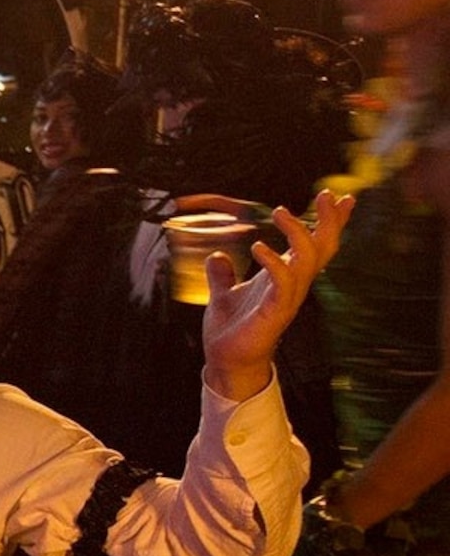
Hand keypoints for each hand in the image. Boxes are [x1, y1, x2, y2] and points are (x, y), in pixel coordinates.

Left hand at [200, 192, 350, 402]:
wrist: (225, 361)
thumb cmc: (231, 330)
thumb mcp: (223, 294)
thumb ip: (223, 275)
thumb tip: (216, 257)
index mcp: (285, 277)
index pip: (315, 245)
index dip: (329, 223)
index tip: (339, 198)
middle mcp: (293, 285)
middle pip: (323, 248)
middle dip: (329, 221)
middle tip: (328, 194)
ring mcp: (287, 298)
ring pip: (308, 260)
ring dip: (298, 233)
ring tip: (282, 211)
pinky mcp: (275, 311)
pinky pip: (283, 282)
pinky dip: (274, 262)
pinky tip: (259, 247)